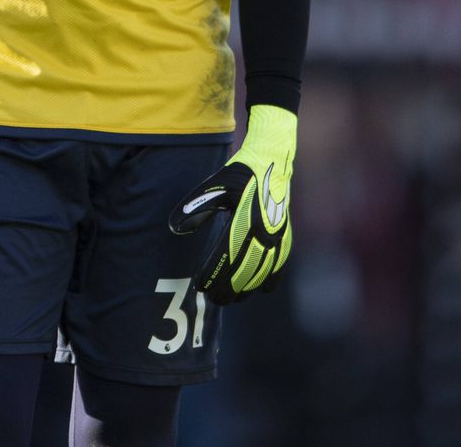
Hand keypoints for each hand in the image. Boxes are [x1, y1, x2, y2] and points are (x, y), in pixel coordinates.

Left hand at [169, 104, 295, 302]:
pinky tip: (258, 288)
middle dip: (228, 289)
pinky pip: (279, 265)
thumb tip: (174, 228)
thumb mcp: (213, 186)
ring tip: (231, 298)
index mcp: (245, 219)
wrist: (272, 160)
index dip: (214, 274)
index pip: (227, 256)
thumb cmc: (240, 174)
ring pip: (262, 272)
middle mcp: (264, 232)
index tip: (201, 285)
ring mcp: (278, 236)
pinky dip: (269, 279)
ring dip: (246, 288)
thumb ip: (195, 207)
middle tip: (212, 299)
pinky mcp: (285, 236)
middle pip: (245, 271)